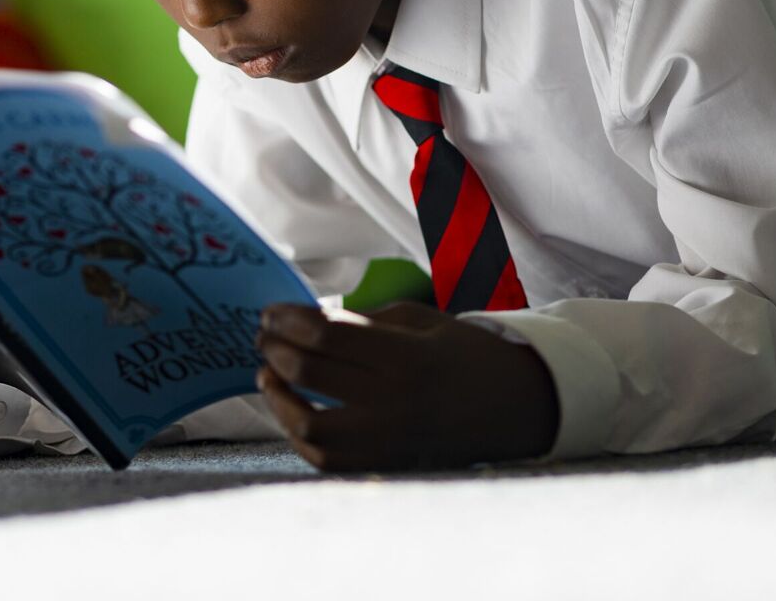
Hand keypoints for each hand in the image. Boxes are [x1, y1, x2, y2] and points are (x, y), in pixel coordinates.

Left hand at [256, 301, 558, 471]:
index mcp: (407, 357)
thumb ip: (361, 321)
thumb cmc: (462, 353)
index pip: (325, 335)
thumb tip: (304, 321)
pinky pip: (325, 458)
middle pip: (309, 373)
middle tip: (263, 336)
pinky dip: (298, 434)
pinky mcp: (384, 464)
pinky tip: (291, 409)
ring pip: (307, 424)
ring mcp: (387, 441)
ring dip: (277, 396)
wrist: (512, 407)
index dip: (288, 321)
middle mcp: (395, 403)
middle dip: (275, 349)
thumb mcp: (419, 320)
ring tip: (267, 373)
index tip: (270, 312)